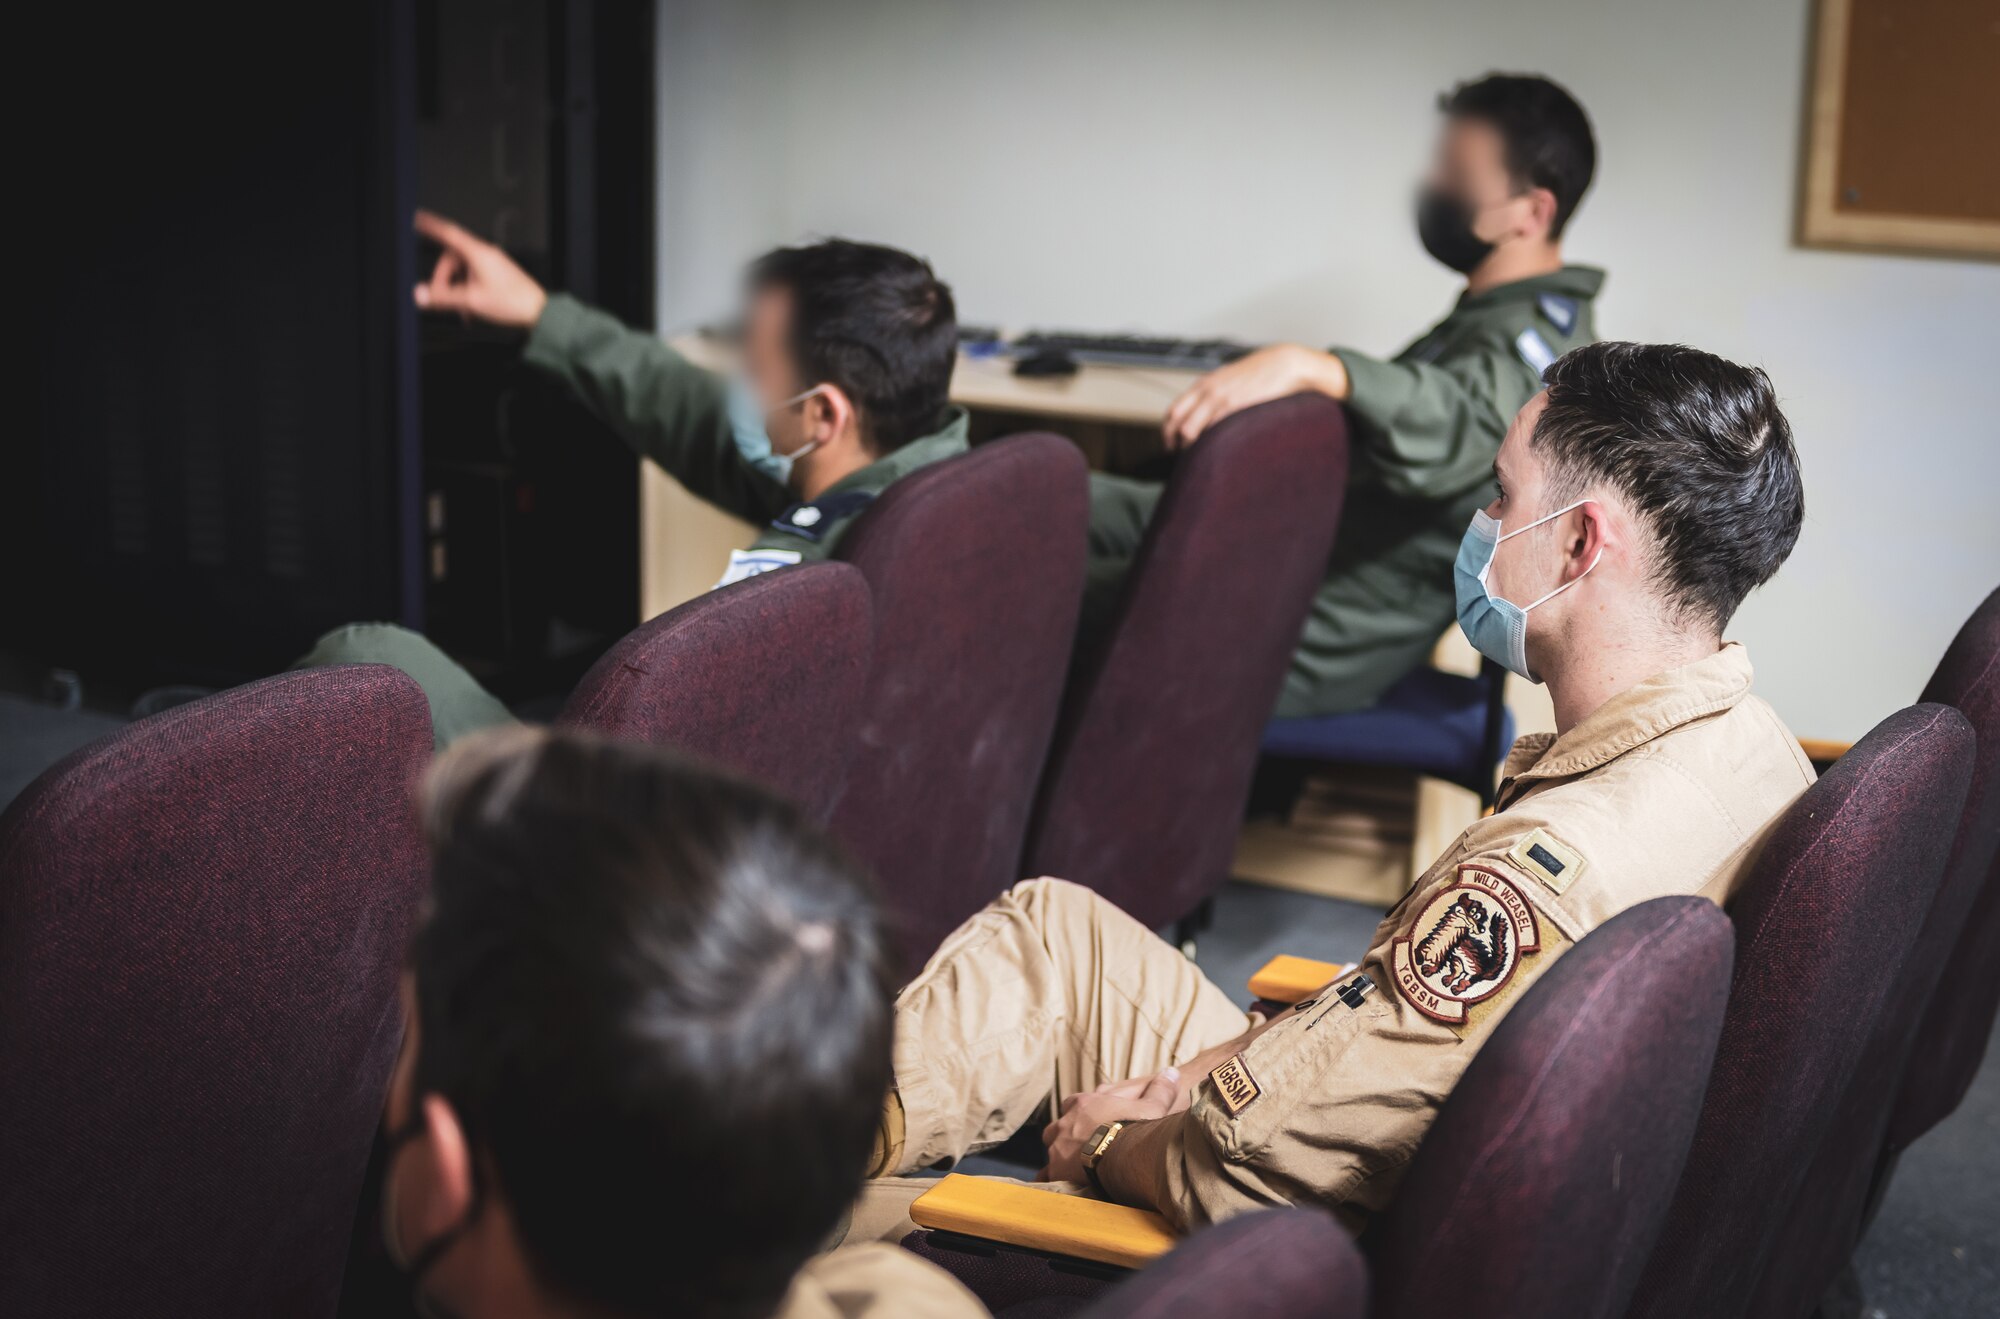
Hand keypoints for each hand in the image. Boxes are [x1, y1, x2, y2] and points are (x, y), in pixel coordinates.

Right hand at [412, 210, 548, 327]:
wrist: (539, 311)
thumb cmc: (513, 302)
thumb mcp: (471, 301)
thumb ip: (443, 297)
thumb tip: (420, 294)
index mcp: (478, 253)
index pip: (449, 233)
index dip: (431, 226)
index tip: (418, 218)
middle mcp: (485, 255)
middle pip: (452, 260)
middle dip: (444, 280)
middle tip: (441, 299)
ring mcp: (492, 264)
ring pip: (462, 272)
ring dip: (457, 291)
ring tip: (463, 311)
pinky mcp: (498, 275)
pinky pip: (474, 279)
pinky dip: (468, 293)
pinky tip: (472, 311)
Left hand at [1040, 1069, 1178, 1185]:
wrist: (1119, 1155)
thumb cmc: (1135, 1128)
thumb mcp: (1152, 1107)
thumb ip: (1160, 1090)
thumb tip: (1172, 1072)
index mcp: (1083, 1104)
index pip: (1075, 1103)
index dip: (1081, 1111)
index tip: (1089, 1120)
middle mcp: (1064, 1124)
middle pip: (1059, 1127)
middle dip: (1066, 1135)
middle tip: (1080, 1147)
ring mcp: (1056, 1147)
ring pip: (1051, 1150)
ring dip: (1059, 1157)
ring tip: (1072, 1168)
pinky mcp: (1055, 1170)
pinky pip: (1046, 1175)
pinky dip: (1052, 1179)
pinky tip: (1060, 1187)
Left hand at [1161, 344, 1347, 448]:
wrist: (1284, 364)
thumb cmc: (1260, 375)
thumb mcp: (1229, 379)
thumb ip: (1213, 394)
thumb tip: (1203, 414)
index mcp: (1203, 384)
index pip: (1173, 411)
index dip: (1168, 432)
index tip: (1170, 446)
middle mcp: (1207, 391)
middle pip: (1177, 424)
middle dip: (1175, 444)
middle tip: (1181, 458)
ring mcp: (1220, 400)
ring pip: (1190, 431)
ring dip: (1192, 448)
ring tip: (1201, 459)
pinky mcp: (1235, 408)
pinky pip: (1213, 433)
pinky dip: (1210, 446)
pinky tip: (1218, 453)